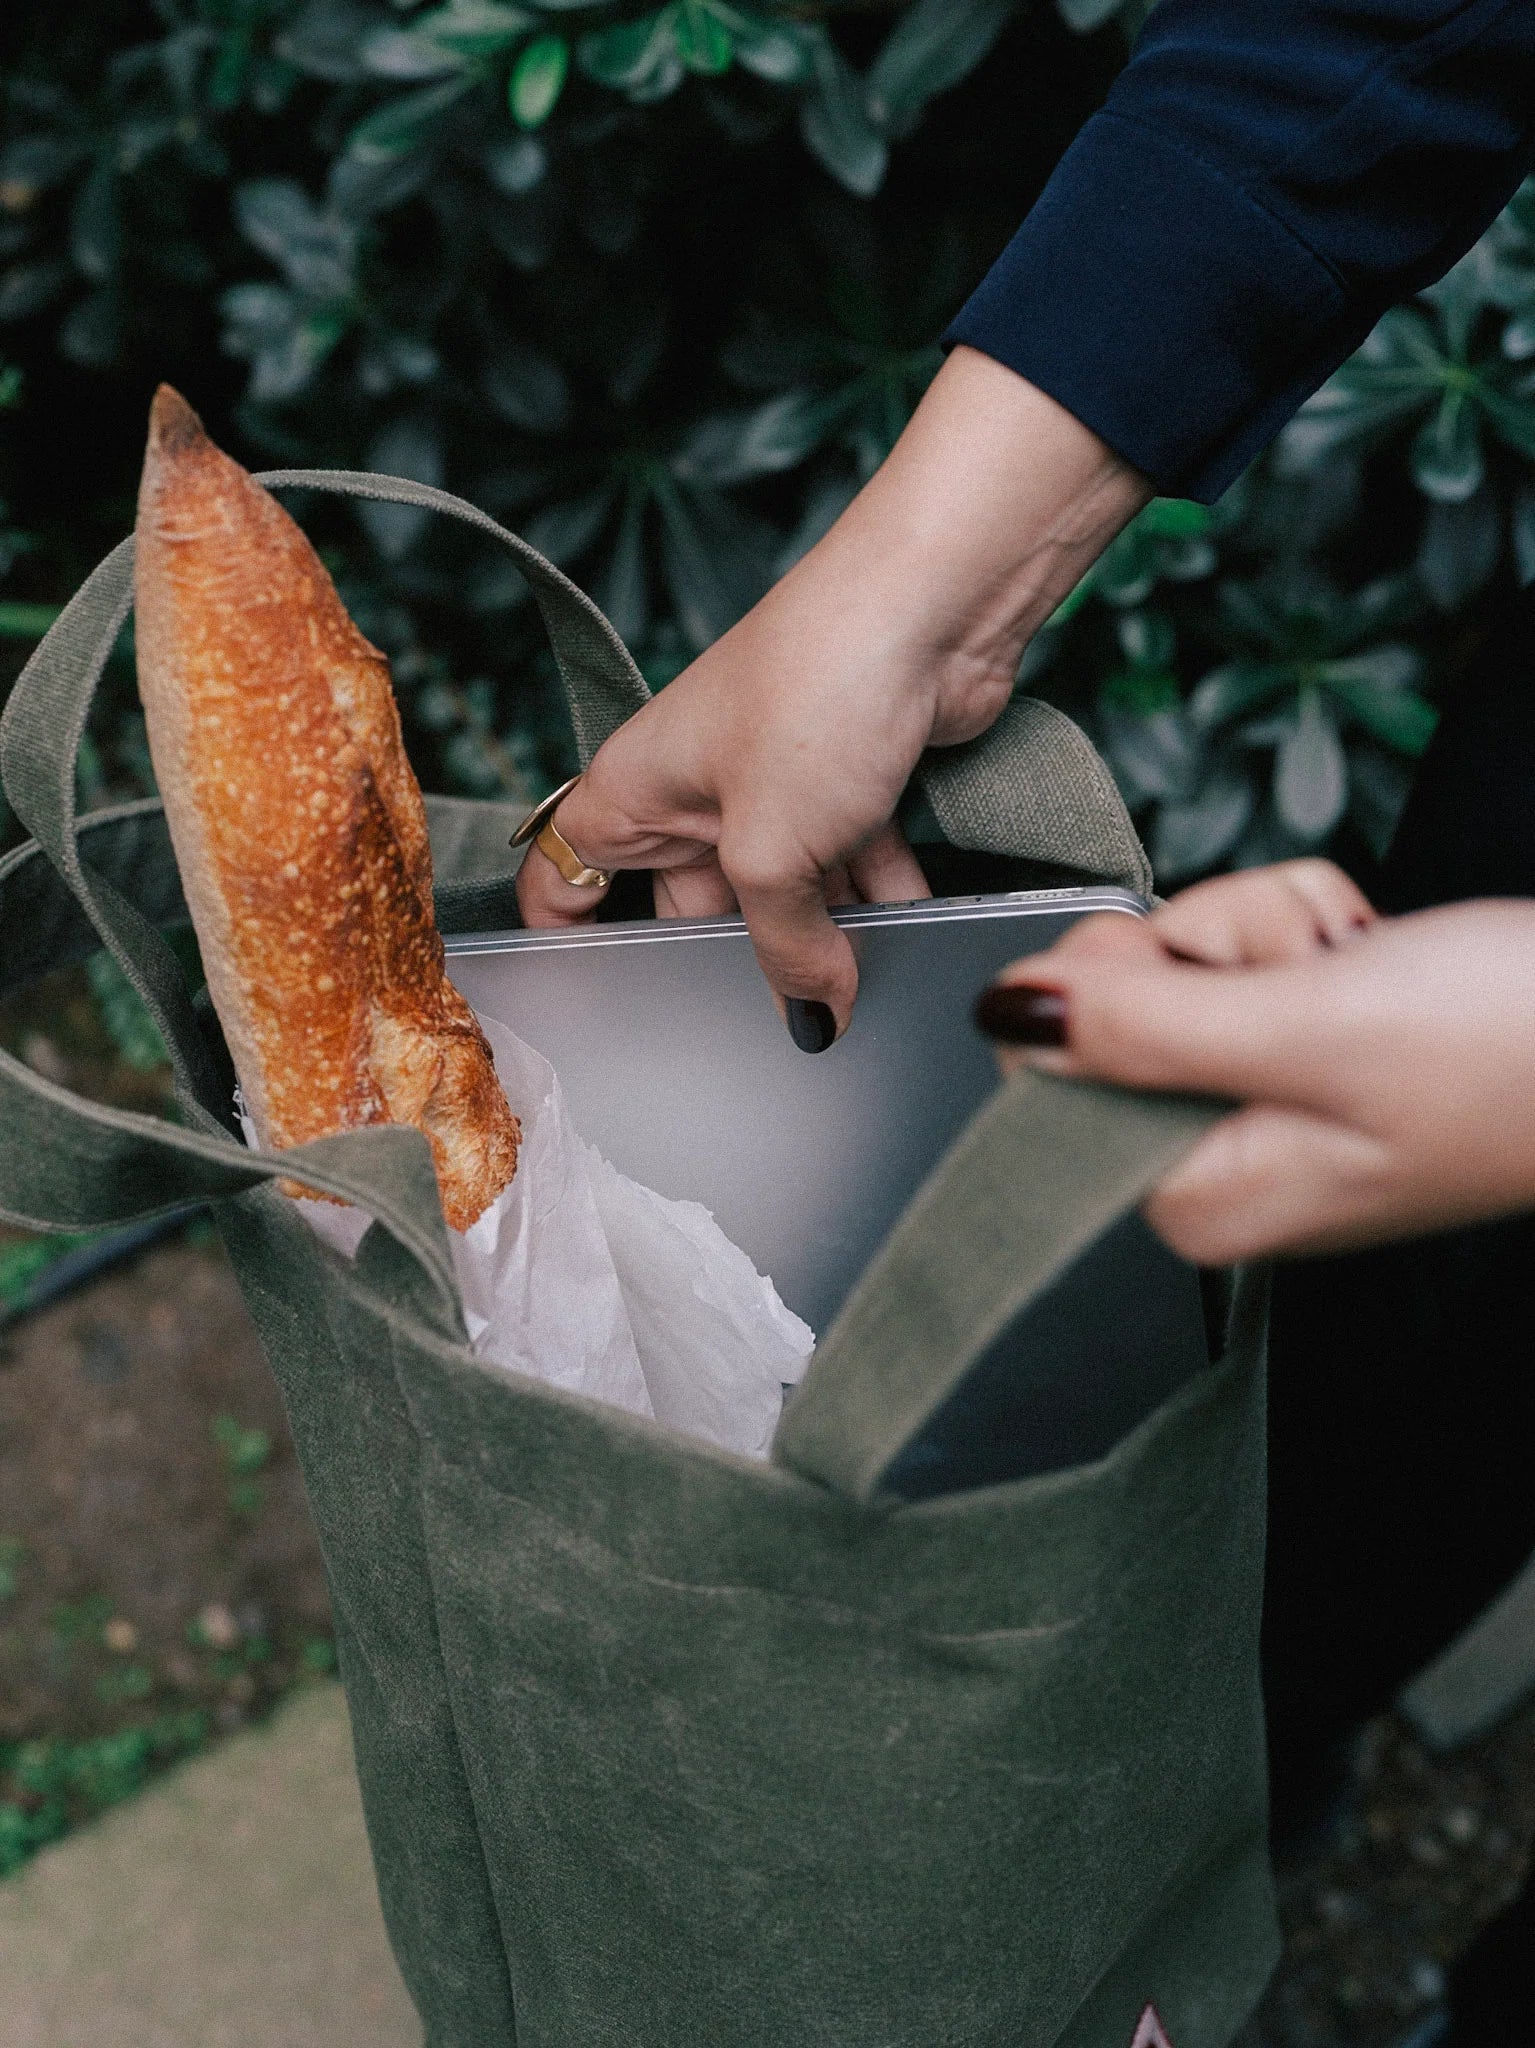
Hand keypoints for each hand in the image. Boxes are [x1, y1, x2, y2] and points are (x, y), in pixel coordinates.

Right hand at [517, 347, 1149, 1037]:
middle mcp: (692, 786)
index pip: (563, 877)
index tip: (595, 1010)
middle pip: (691, 904)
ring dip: (822, 933)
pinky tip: (909, 932)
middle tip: (760, 1020)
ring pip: (781, 888)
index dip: (565, 942)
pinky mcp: (845, 779)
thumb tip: (814, 1016)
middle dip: (732, 960)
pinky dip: (878, 896)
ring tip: (850, 990)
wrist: (931, 605)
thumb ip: (786, 950)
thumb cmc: (814, 692)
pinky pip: (849, 861)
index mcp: (633, 792)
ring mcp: (770, 782)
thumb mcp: (776, 853)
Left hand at [975, 861, 1534, 1260]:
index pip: (1052, 1067)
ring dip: (1275, 926)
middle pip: (1120, 998)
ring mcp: (1264, 1092)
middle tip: (1309, 972)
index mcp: (1196, 1197)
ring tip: (1361, 965)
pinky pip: (1252, 942)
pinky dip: (1310, 920)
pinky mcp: (1307, 1035)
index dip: (1118, 988)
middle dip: (1214, 947)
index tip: (1213, 980)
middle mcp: (1216, 1158)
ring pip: (1190, 952)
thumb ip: (1142, 1030)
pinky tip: (1374, 950)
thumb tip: (1006, 1016)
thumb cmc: (1509, 1052)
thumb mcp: (1306, 1030)